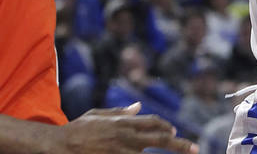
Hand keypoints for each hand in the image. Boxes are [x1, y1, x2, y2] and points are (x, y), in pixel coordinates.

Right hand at [59, 103, 197, 153]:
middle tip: (196, 149)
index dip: (165, 126)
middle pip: (159, 139)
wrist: (60, 147)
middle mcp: (127, 137)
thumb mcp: (99, 115)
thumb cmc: (78, 130)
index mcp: (124, 122)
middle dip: (180, 144)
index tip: (174, 131)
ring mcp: (122, 153)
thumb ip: (120, 112)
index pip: (153, 122)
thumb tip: (138, 107)